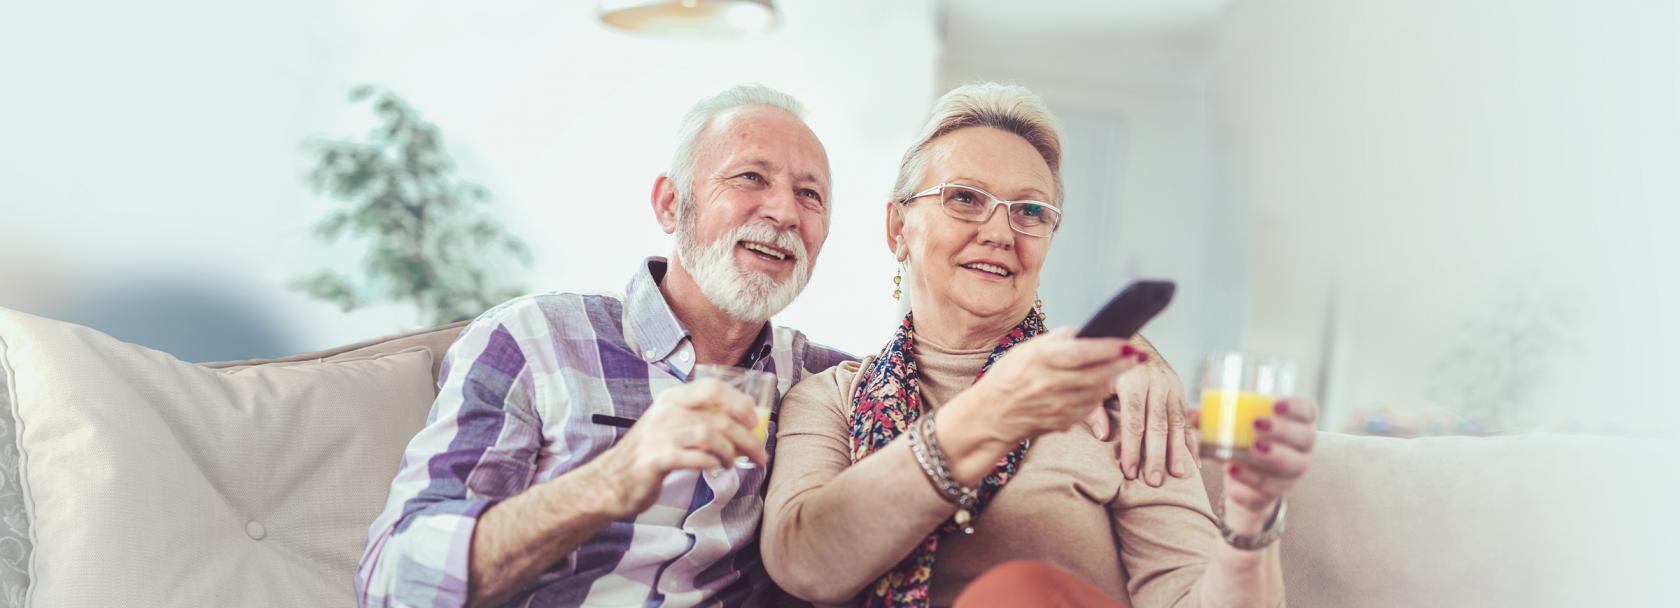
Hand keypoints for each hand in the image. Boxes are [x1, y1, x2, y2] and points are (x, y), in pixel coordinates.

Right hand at [592, 379, 766, 517]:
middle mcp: (665, 412)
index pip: (713, 388)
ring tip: (732, 463)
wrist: (611, 480)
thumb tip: (743, 425)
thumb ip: (699, 419)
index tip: (754, 420)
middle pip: (718, 417)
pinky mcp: (655, 460)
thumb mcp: (671, 426)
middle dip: (746, 438)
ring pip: (710, 435)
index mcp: (672, 399)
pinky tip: (715, 468)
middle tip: (759, 454)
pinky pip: (694, 457)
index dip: (740, 402)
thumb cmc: (649, 454)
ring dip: (730, 452)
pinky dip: (712, 463)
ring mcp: (659, 435)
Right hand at [965, 328, 1145, 444]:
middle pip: (1096, 375)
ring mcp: (1056, 406)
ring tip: (1126, 365)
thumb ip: (1055, 340)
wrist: (989, 417)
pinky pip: (1089, 407)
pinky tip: (1105, 384)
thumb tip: (1082, 332)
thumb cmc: (1006, 379)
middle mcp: (1049, 384)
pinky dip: (1100, 395)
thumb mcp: (1025, 350)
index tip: (1127, 342)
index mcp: (1040, 360)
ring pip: (1097, 392)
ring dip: (1114, 378)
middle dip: (1122, 365)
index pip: (1081, 353)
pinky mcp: (1061, 422)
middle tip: (1140, 356)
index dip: (1107, 349)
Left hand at [1084, 355, 1196, 485]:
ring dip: (1177, 451)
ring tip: (1177, 475)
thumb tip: (1102, 436)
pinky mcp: (1180, 390)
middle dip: (1156, 455)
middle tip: (1154, 481)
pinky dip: (1191, 442)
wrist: (1129, 340)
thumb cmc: (1106, 369)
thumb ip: (1094, 409)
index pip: (1133, 421)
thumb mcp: (1095, 385)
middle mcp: (1156, 382)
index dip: (1132, 448)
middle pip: (1157, 425)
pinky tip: (1194, 462)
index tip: (1129, 472)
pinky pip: (1187, 419)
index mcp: (1132, 381)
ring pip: (1176, 423)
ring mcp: (1171, 386)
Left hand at [1206, 396, 1318, 526]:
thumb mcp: (1231, 424)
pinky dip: (1249, 480)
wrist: (1244, 477)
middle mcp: (1301, 448)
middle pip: (1305, 438)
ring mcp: (1291, 473)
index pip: (1307, 411)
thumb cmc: (1242, 439)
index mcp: (1296, 423)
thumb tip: (1191, 413)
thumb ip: (1212, 416)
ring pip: (1292, 466)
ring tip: (1252, 448)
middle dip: (1283, 431)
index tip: (1275, 403)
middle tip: (1257, 424)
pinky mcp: (1274, 493)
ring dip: (1273, 457)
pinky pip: (1267, 489)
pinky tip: (1233, 471)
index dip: (1296, 407)